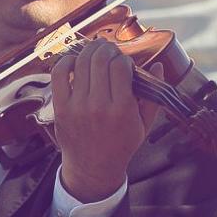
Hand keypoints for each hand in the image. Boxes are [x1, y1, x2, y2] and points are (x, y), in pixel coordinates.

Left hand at [48, 39, 158, 202]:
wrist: (93, 168)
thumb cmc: (121, 145)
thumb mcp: (145, 124)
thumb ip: (153, 95)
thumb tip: (158, 65)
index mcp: (122, 109)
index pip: (120, 66)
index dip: (123, 57)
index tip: (124, 61)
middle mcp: (98, 105)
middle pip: (100, 60)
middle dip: (106, 48)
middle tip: (108, 48)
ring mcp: (77, 106)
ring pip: (80, 64)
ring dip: (88, 50)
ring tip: (94, 49)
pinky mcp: (60, 108)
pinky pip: (58, 75)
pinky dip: (65, 61)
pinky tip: (73, 59)